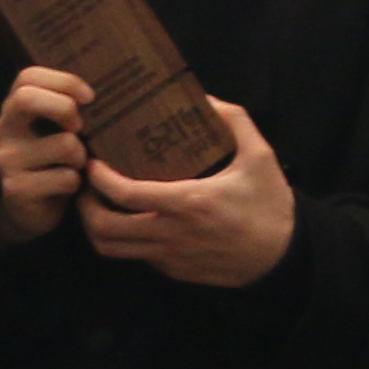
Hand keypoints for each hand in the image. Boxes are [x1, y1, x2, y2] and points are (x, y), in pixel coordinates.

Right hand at [0, 65, 93, 243]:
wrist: (28, 210)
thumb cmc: (52, 161)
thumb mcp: (54, 129)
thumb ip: (68, 107)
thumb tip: (111, 88)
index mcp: (15, 109)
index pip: (28, 77)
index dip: (65, 81)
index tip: (90, 97)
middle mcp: (4, 130)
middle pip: (27, 99)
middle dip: (65, 109)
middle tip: (82, 127)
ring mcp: (8, 160)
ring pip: (64, 144)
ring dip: (82, 156)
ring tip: (78, 165)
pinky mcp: (17, 189)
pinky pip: (66, 178)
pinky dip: (78, 183)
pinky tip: (72, 186)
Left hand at [82, 95, 299, 286]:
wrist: (284, 257)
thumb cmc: (270, 205)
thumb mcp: (260, 157)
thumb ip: (235, 121)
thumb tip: (205, 98)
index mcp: (188, 203)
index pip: (124, 194)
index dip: (98, 179)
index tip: (92, 162)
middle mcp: (171, 234)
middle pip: (104, 230)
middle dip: (84, 206)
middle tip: (85, 184)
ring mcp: (169, 257)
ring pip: (112, 250)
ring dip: (96, 227)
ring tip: (98, 203)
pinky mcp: (173, 271)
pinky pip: (135, 257)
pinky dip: (123, 239)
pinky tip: (129, 218)